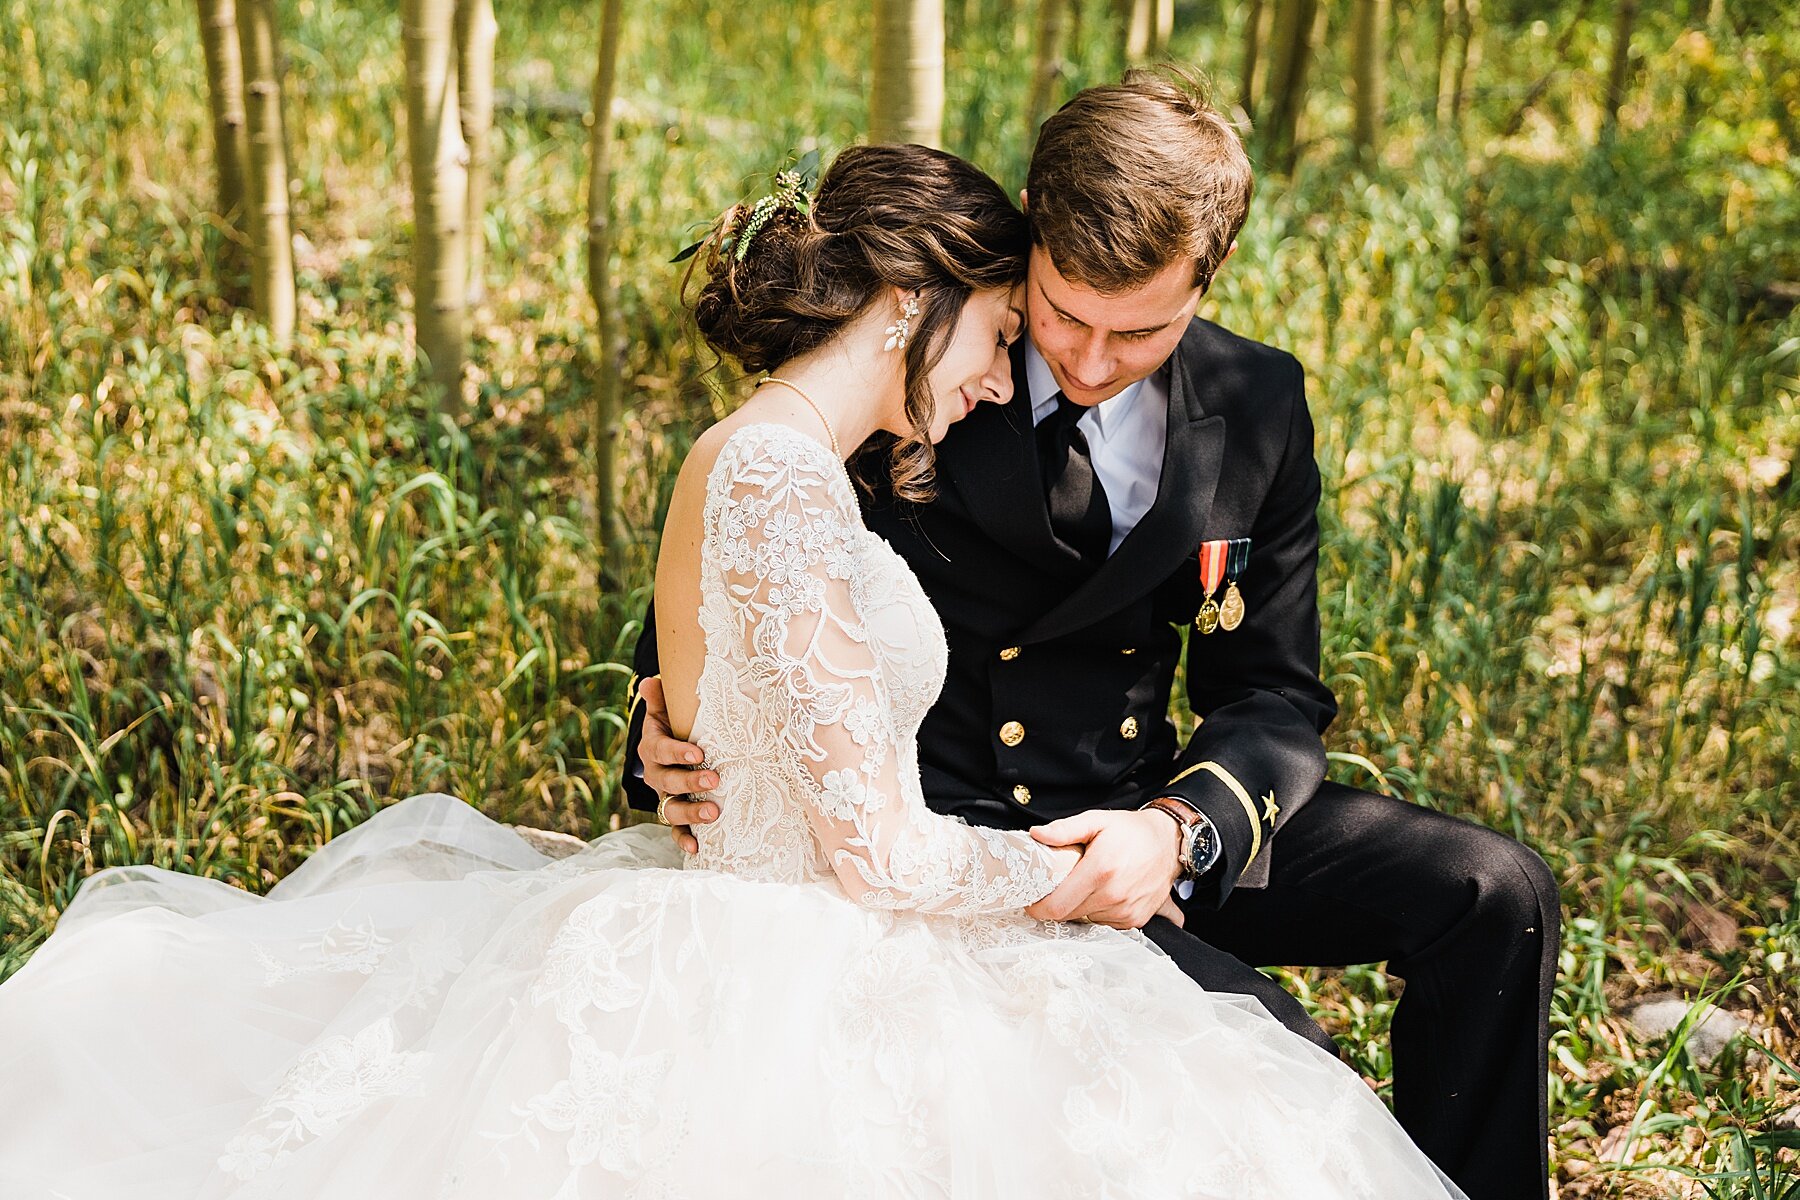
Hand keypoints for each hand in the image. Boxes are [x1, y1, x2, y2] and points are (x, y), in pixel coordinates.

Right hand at [636, 676, 719, 853]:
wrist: (676, 745)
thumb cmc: (677, 722)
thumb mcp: (668, 708)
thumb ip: (661, 696)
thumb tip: (650, 681)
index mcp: (653, 747)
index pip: (661, 750)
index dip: (677, 752)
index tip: (699, 752)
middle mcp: (656, 775)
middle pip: (666, 782)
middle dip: (689, 783)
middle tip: (713, 779)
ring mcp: (665, 797)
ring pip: (670, 809)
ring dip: (689, 813)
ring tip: (713, 813)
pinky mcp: (676, 815)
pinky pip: (675, 831)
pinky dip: (683, 840)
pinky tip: (697, 849)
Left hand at [1025, 808, 1182, 928]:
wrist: (1170, 843)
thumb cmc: (1132, 831)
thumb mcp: (1097, 820)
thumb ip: (1065, 829)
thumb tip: (1037, 835)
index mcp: (1100, 871)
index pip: (1057, 906)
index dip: (1039, 907)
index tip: (1033, 900)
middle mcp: (1114, 895)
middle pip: (1069, 915)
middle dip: (1059, 903)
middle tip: (1061, 885)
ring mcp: (1127, 911)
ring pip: (1086, 919)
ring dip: (1080, 906)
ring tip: (1088, 884)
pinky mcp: (1137, 919)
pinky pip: (1105, 923)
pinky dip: (1099, 911)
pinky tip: (1104, 893)